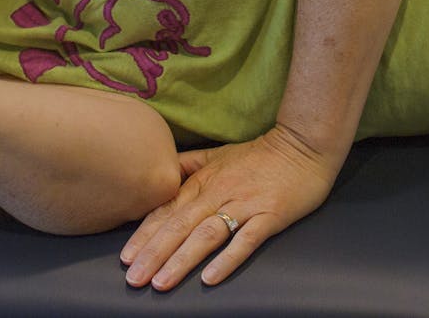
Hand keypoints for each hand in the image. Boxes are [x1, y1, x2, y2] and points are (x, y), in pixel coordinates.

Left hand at [119, 125, 338, 289]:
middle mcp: (218, 193)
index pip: (167, 210)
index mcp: (203, 181)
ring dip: (182, 260)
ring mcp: (244, 204)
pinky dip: (227, 259)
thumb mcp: (217, 155)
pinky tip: (210, 278)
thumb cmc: (258, 154)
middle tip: (134, 279)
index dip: (144, 234)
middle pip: (180, 226)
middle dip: (154, 253)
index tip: (125, 258)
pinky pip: (246, 240)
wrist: (303, 145)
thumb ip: (187, 166)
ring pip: (206, 235)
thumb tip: (158, 173)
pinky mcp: (270, 216)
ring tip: (162, 283)